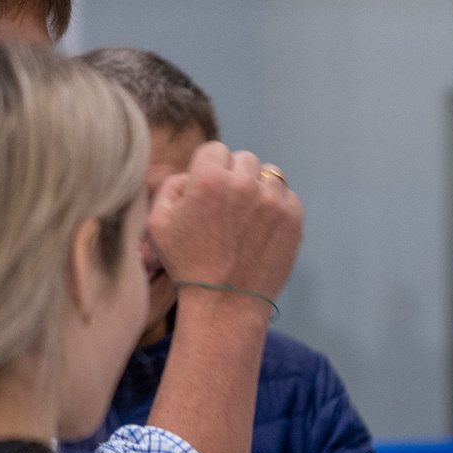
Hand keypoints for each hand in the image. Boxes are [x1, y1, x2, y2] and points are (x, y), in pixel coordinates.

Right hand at [147, 143, 303, 303]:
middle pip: (244, 159)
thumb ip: (171, 186)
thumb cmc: (187, 264)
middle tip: (228, 206)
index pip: (215, 150)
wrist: (225, 302)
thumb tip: (193, 173)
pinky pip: (288, 197)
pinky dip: (278, 207)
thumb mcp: (158, 222)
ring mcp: (273, 202)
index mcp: (209, 180)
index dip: (209, 168)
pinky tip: (263, 227)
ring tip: (247, 216)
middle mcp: (244, 185)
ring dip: (259, 189)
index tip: (209, 190)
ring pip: (270, 175)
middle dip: (235, 176)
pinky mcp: (293, 219)